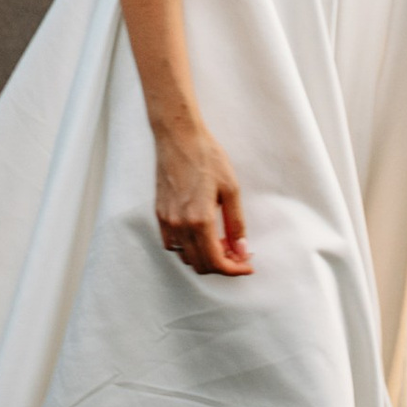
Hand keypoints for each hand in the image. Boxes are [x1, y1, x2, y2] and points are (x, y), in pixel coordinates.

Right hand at [154, 125, 251, 276]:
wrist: (179, 137)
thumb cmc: (207, 157)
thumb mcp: (231, 189)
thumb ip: (236, 224)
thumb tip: (241, 250)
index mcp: (200, 220)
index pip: (217, 261)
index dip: (234, 269)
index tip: (247, 265)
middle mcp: (180, 225)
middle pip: (200, 264)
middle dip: (222, 265)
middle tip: (238, 253)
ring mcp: (167, 220)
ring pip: (185, 257)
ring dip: (205, 257)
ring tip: (222, 243)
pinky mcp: (160, 214)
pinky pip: (172, 244)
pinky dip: (188, 248)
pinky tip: (201, 235)